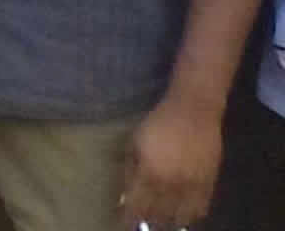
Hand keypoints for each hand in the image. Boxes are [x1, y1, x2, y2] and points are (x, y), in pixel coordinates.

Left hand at [118, 92, 221, 229]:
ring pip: (180, 216)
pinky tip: (183, 217)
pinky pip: (201, 208)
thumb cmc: (158, 122)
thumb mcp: (134, 142)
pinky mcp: (209, 183)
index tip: (123, 222)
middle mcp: (171, 184)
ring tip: (160, 222)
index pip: (137, 205)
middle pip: (158, 214)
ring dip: (168, 222)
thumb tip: (124, 194)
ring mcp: (192, 185)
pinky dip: (191, 215)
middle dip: (147, 222)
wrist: (194, 111)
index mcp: (150, 173)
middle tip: (141, 223)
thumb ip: (129, 169)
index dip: (129, 217)